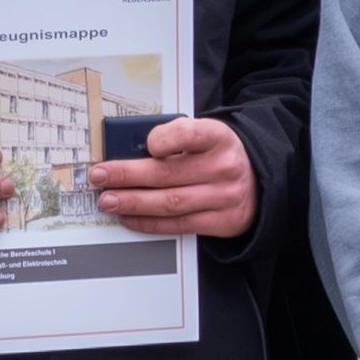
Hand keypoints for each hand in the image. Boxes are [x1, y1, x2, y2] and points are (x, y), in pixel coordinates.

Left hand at [93, 114, 255, 241]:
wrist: (259, 181)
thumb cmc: (219, 155)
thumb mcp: (205, 136)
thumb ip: (174, 139)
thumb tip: (128, 150)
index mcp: (218, 138)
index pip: (188, 135)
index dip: (164, 139)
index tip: (145, 143)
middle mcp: (223, 167)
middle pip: (167, 174)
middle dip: (127, 176)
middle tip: (100, 177)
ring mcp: (224, 197)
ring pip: (169, 203)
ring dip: (132, 202)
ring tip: (108, 200)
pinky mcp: (221, 222)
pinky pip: (178, 225)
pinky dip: (149, 222)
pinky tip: (129, 217)